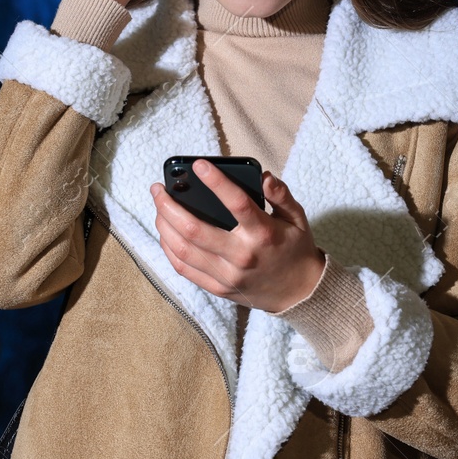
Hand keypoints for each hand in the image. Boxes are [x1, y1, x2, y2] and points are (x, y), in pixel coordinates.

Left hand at [150, 162, 326, 313]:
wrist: (299, 293)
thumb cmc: (294, 248)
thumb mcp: (297, 218)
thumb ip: (281, 195)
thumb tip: (264, 177)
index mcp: (263, 234)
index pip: (237, 203)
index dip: (216, 182)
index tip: (198, 166)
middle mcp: (242, 256)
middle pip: (195, 229)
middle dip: (169, 205)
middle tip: (158, 188)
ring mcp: (227, 275)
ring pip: (183, 249)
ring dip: (164, 225)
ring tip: (159, 207)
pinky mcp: (217, 287)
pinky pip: (183, 268)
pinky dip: (168, 247)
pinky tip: (165, 231)